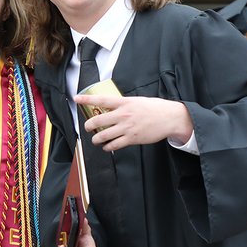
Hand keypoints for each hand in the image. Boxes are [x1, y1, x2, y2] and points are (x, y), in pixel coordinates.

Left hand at [78, 95, 192, 150]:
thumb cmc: (155, 108)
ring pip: (103, 135)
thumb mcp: (137, 101)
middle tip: (87, 127)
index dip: (87, 99)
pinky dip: (107, 147)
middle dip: (88, 125)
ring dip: (96, 139)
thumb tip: (112, 108)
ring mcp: (127, 128)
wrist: (170, 118)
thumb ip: (124, 104)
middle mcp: (123, 115)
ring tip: (96, 139)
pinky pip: (114, 145)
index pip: (101, 100)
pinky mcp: (132, 139)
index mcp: (124, 102)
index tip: (76, 99)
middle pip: (98, 120)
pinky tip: (107, 146)